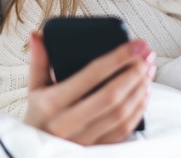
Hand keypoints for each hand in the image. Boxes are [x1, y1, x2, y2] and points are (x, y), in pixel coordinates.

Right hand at [23, 32, 154, 144]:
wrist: (32, 153)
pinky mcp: (95, 148)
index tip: (137, 44)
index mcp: (52, 103)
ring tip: (148, 69)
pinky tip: (144, 92)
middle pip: (112, 95)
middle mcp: (68, 123)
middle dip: (135, 72)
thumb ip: (38, 62)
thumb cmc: (37, 116)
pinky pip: (124, 129)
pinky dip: (138, 109)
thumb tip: (38, 35)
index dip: (119, 57)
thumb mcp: (34, 89)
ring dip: (140, 89)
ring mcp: (83, 139)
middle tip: (147, 55)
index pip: (92, 74)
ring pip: (121, 113)